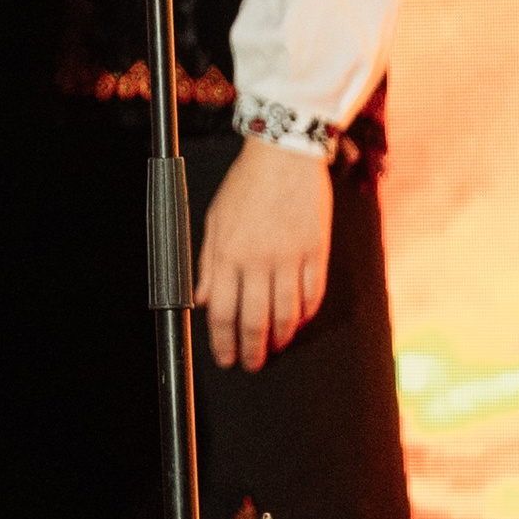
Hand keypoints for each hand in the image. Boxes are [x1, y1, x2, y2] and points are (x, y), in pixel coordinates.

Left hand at [195, 139, 331, 372]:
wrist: (284, 155)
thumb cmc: (245, 187)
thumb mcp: (214, 221)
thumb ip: (208, 264)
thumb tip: (202, 301)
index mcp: (227, 253)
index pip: (222, 312)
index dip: (223, 343)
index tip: (226, 358)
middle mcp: (258, 259)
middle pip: (255, 321)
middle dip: (252, 350)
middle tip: (252, 364)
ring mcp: (290, 257)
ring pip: (288, 314)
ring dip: (281, 337)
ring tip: (276, 345)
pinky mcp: (317, 251)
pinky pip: (313, 295)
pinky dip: (306, 315)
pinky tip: (299, 321)